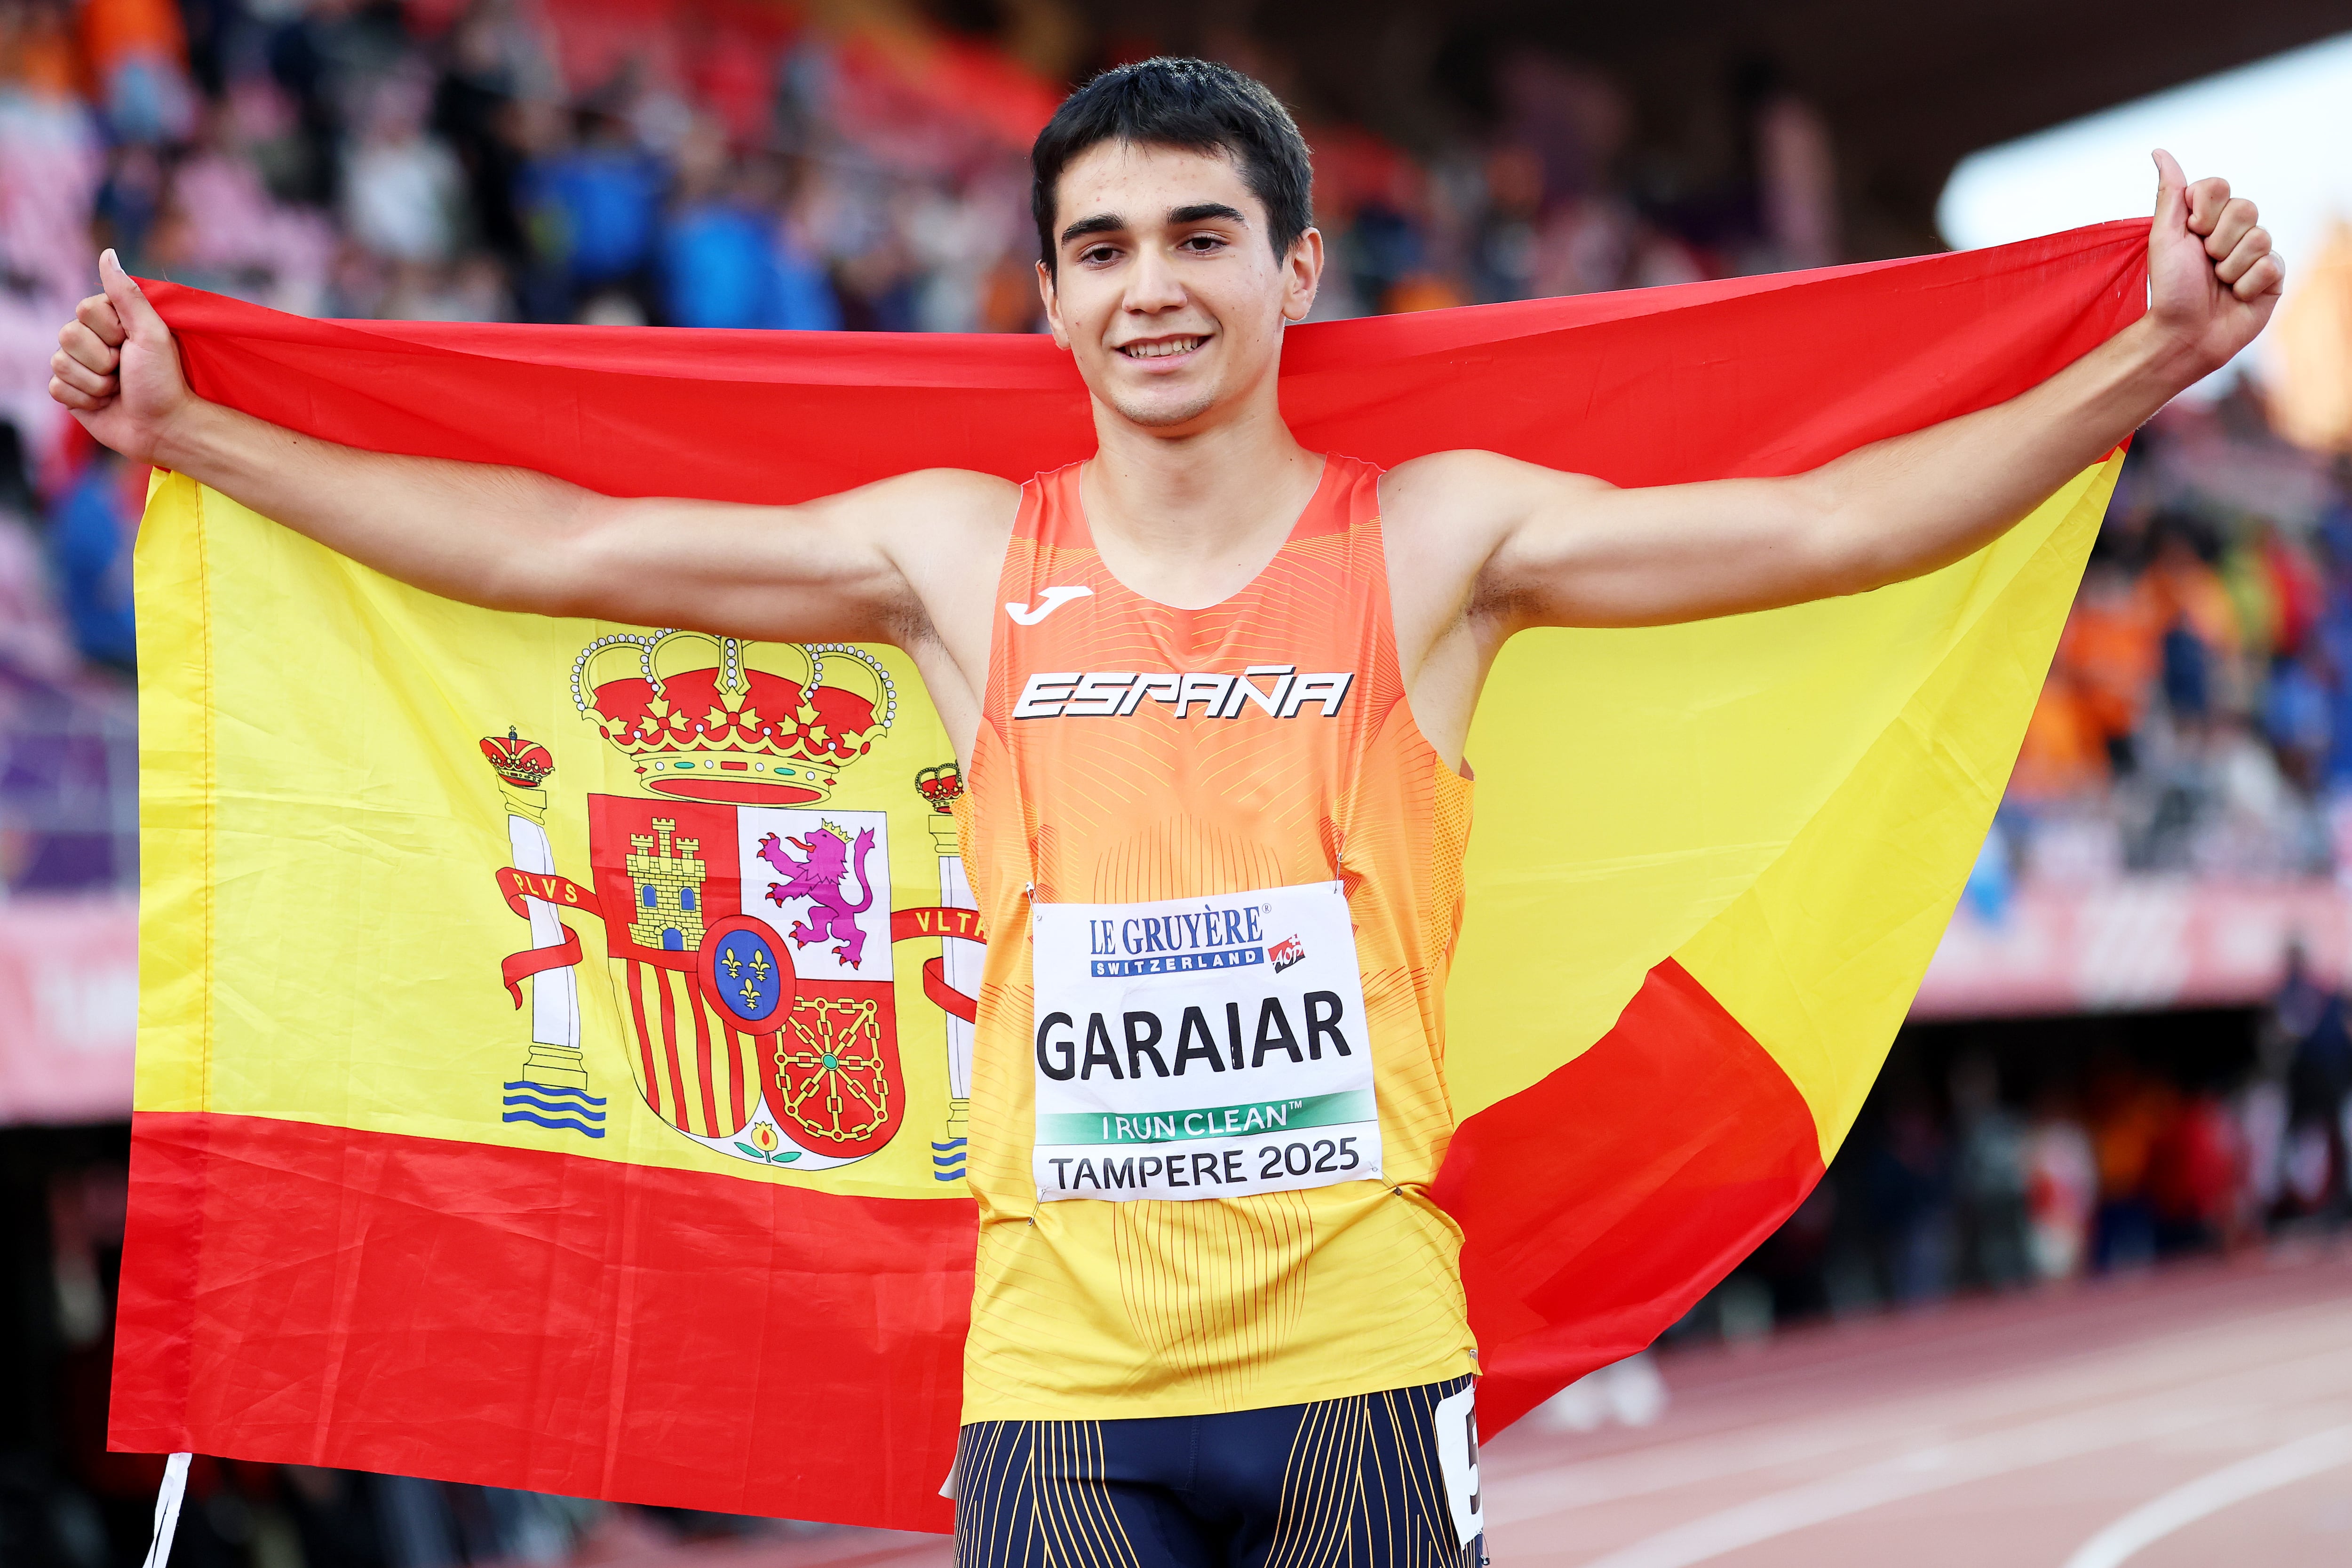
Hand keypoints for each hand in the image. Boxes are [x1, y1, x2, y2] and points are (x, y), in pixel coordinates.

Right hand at [47, 249, 193, 466]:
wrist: (164, 428)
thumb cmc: (164, 380)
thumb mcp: (151, 332)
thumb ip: (127, 294)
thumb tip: (107, 253)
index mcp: (110, 321)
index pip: (84, 310)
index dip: (111, 331)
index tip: (133, 344)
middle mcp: (91, 340)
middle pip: (67, 334)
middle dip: (103, 359)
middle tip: (127, 370)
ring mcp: (78, 366)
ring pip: (60, 362)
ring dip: (96, 382)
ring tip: (119, 389)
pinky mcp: (70, 393)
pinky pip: (56, 387)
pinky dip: (84, 399)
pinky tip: (104, 404)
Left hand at [2145, 149, 2282, 377]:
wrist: (2184, 333)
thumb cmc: (2170, 288)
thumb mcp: (2164, 237)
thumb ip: (2170, 193)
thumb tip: (2159, 152)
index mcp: (2207, 218)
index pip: (2219, 187)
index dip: (2203, 211)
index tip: (2190, 234)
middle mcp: (2234, 231)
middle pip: (2245, 208)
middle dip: (2217, 241)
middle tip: (2204, 263)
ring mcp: (2256, 252)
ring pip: (2259, 238)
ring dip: (2230, 267)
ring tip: (2218, 283)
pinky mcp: (2273, 275)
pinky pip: (2269, 265)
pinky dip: (2246, 285)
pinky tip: (2236, 296)